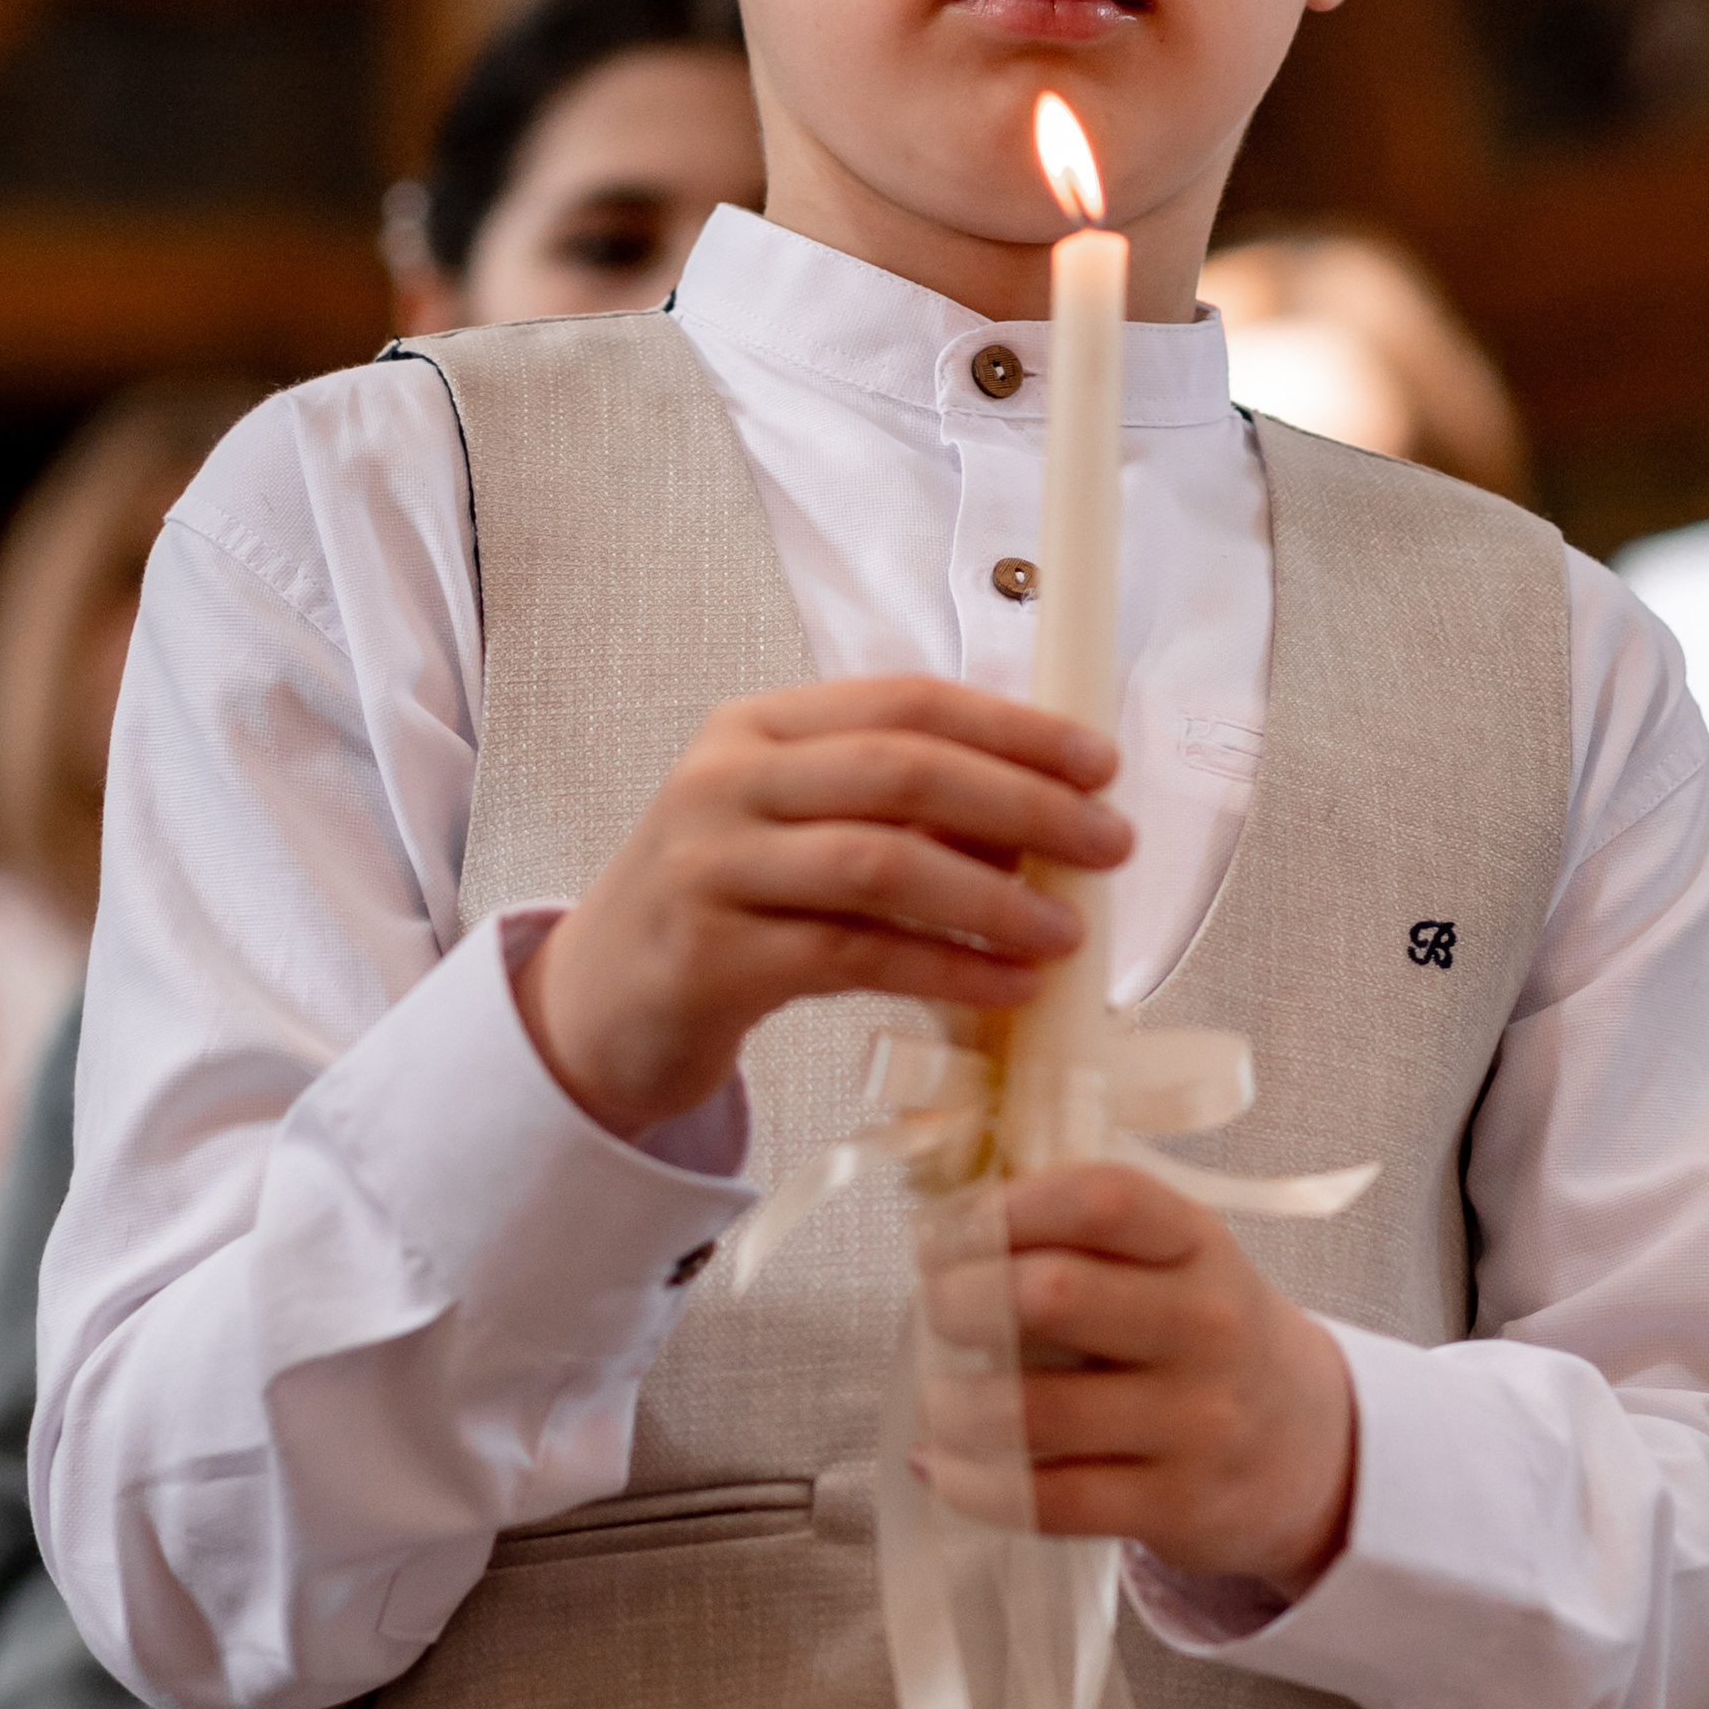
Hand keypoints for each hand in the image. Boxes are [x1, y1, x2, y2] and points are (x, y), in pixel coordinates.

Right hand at [514, 677, 1129, 1141]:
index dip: (1012, 727)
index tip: (1099, 764)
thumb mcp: (794, 829)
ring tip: (1067, 933)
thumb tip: (1044, 815)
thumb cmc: (723, 909)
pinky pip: (854, 956)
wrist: (599, 1006)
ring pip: (879, 863)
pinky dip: (945, 968)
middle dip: (1023, 802)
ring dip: (992, 896)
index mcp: (756, 728)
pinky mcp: (710, 959)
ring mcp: (710, 867)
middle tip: (1109, 846)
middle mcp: (725, 781)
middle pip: (900, 769)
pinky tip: (1008, 987)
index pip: (904, 701)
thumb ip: (892, 808)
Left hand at [915, 1160, 1356, 1597]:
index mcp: (1198, 1244)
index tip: (950, 1230)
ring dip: (954, 1405)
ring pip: (1036, 1412)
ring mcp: (1196, 1422)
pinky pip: (1048, 1500)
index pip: (1100, 1199)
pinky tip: (945, 1466)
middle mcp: (1207, 1325)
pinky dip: (973, 1484)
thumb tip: (942, 1231)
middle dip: (960, 1301)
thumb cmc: (1201, 1336)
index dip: (1006, 1207)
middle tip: (935, 1312)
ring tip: (938, 1398)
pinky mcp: (1175, 1505)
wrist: (1307, 1446)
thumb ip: (1080, 1236)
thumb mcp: (1176, 1262)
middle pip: (1051, 1295)